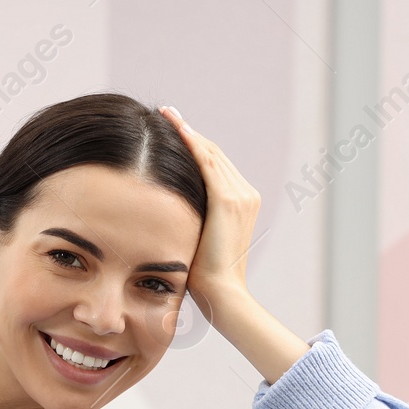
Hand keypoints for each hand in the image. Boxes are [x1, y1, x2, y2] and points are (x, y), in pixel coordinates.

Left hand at [158, 105, 261, 325]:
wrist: (222, 295)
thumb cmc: (204, 279)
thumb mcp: (197, 241)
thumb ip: (189, 222)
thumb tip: (163, 214)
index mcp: (242, 204)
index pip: (215, 166)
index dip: (194, 145)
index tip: (173, 130)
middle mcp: (246, 195)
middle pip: (213, 154)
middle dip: (188, 132)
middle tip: (166, 113)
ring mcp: (240, 196)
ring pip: (210, 153)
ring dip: (187, 131)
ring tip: (166, 114)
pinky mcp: (228, 201)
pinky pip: (208, 163)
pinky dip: (192, 143)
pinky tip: (175, 129)